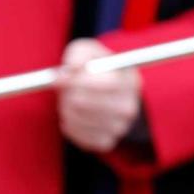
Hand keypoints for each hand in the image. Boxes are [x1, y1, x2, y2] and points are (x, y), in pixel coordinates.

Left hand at [56, 38, 142, 152]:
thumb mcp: (88, 51)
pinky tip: (72, 114)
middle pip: (90, 105)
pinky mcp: (107, 142)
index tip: (62, 76)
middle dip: (69, 94)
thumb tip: (67, 72)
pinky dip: (69, 125)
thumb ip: (77, 56)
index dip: (80, 80)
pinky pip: (80, 137)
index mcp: (130, 81)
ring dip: (66, 109)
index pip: (107, 84)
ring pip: (81, 120)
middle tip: (63, 89)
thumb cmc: (94, 66)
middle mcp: (129, 107)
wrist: (104, 90)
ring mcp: (120, 127)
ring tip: (68, 100)